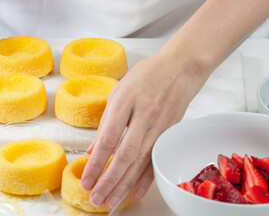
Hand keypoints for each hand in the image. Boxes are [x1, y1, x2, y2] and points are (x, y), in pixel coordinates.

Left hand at [81, 53, 206, 209]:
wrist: (181, 67)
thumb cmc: (147, 75)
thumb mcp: (119, 91)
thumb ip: (106, 121)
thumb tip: (92, 149)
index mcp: (125, 101)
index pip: (108, 139)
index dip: (96, 163)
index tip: (86, 180)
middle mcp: (143, 114)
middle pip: (125, 155)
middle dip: (109, 181)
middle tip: (96, 199)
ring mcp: (160, 124)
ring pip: (141, 161)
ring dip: (125, 184)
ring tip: (111, 201)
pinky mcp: (171, 132)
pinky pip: (157, 158)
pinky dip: (146, 178)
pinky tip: (135, 192)